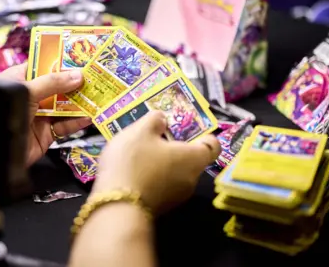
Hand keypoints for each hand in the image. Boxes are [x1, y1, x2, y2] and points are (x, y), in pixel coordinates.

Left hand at [0, 64, 91, 165]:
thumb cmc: (5, 111)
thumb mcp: (28, 91)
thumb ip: (53, 83)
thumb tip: (78, 76)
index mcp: (19, 80)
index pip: (42, 66)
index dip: (60, 62)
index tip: (80, 58)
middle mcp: (30, 97)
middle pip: (57, 87)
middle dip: (75, 83)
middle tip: (96, 77)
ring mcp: (39, 116)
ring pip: (64, 106)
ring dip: (80, 102)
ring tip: (98, 96)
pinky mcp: (46, 134)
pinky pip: (65, 126)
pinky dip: (77, 122)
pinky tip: (89, 116)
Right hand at [93, 111, 220, 213]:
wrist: (116, 206)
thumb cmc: (133, 162)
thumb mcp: (140, 131)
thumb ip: (154, 119)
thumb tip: (162, 119)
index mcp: (194, 158)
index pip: (213, 145)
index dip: (201, 135)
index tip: (183, 129)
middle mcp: (192, 180)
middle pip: (191, 159)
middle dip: (175, 148)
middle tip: (153, 138)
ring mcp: (178, 198)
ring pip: (176, 174)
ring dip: (162, 164)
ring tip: (138, 156)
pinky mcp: (162, 208)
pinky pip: (162, 187)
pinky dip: (153, 179)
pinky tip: (133, 174)